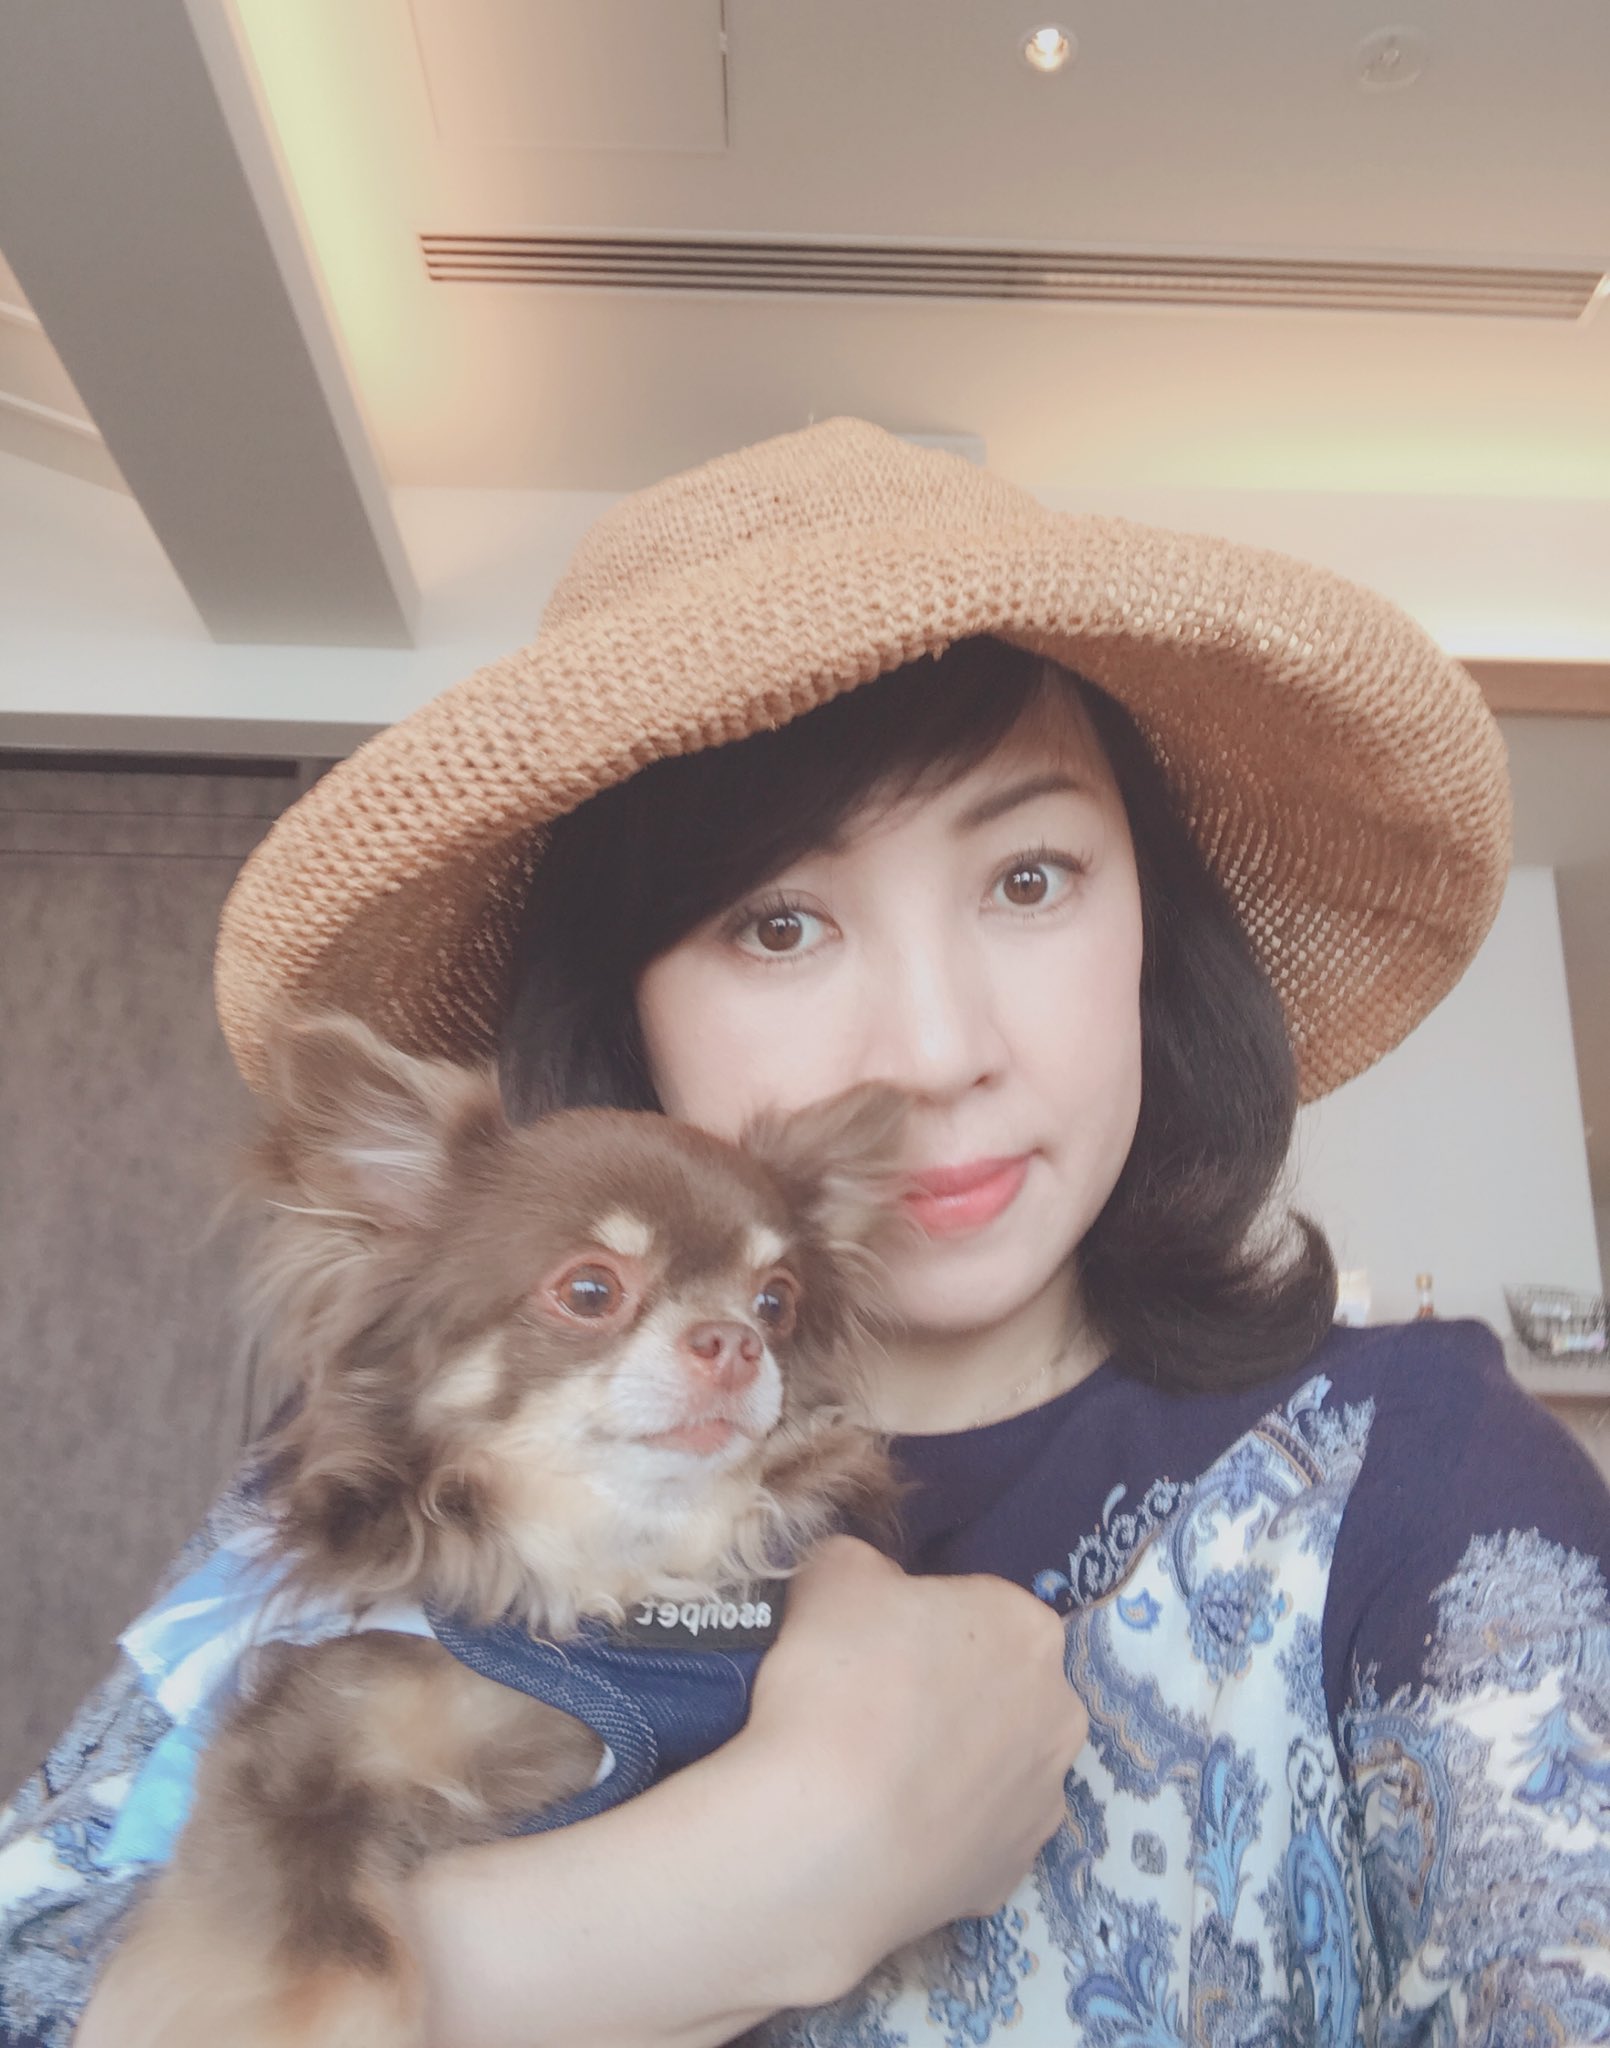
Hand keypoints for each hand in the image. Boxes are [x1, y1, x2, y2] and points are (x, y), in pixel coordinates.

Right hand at [742, 1535, 1086, 1973]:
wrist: (825, 1838)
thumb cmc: (839, 1684)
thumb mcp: (831, 1576)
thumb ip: (861, 1563)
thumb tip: (870, 1583)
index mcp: (1026, 1626)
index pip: (977, 1607)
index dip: (920, 1623)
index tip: (874, 1647)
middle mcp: (1059, 1711)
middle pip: (1001, 1685)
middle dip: (951, 1691)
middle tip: (875, 1707)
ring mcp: (1043, 1801)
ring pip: (996, 1764)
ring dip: (952, 1763)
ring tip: (876, 1778)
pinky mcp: (1013, 1875)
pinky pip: (976, 1834)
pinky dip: (940, 1830)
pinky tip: (887, 1831)